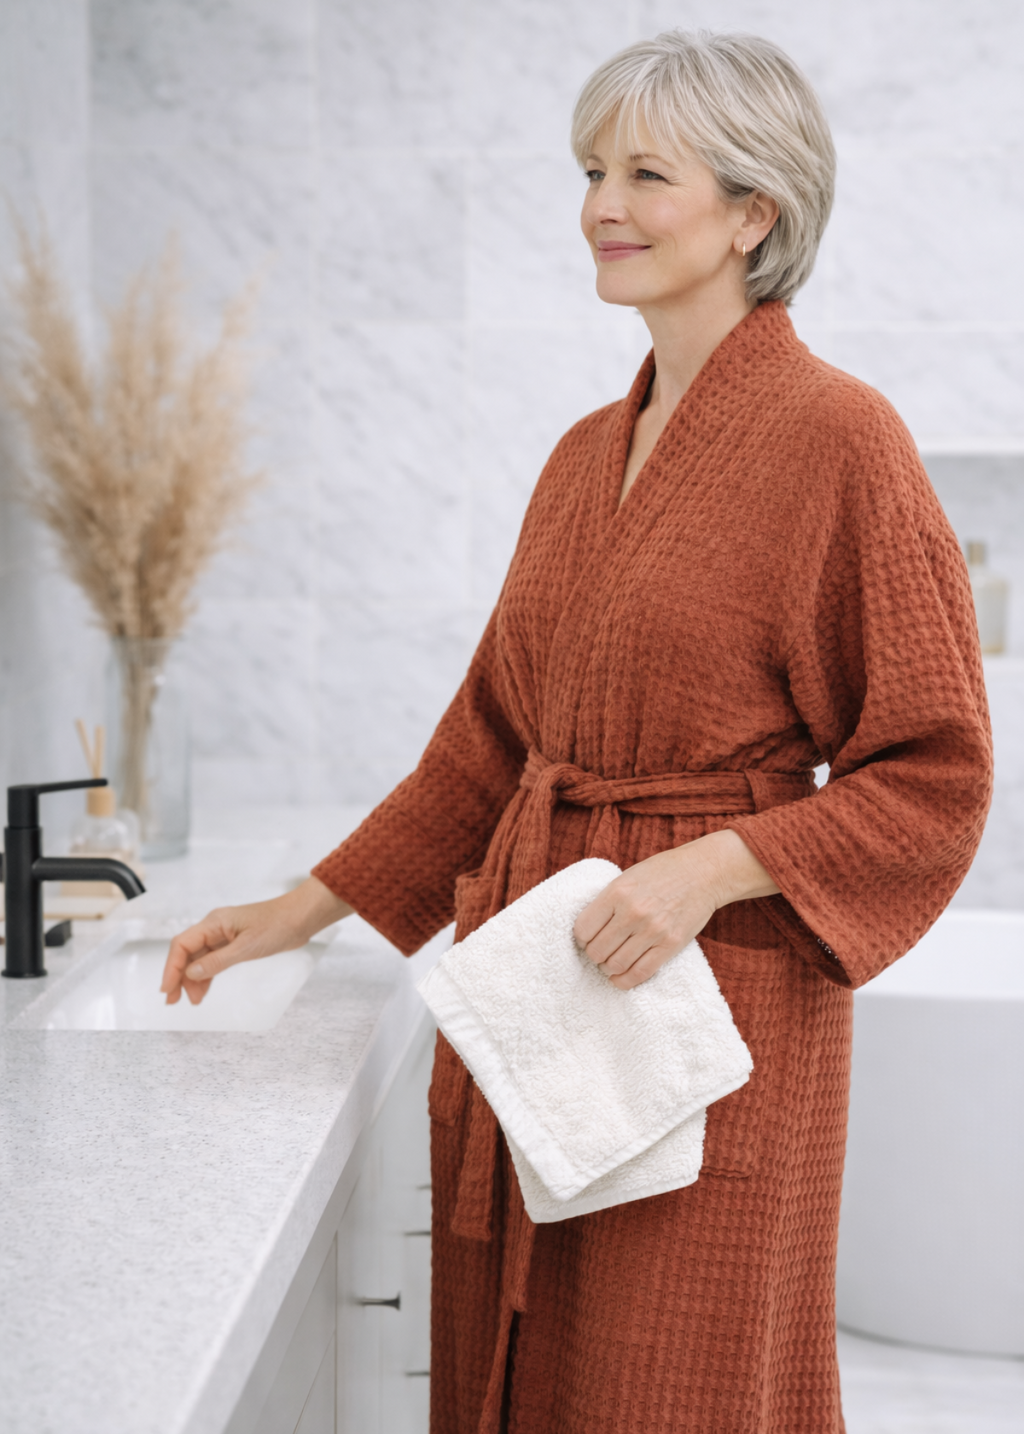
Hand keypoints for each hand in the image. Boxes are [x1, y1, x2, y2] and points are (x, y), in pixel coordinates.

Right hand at [160, 876, 352, 1005]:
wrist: (301, 917)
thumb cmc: (278, 925)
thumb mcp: (248, 947)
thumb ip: (218, 961)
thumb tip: (191, 974)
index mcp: (214, 923)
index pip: (182, 945)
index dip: (171, 967)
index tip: (167, 990)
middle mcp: (215, 927)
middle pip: (186, 952)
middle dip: (178, 976)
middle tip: (173, 1001)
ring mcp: (224, 935)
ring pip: (199, 958)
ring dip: (193, 979)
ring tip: (192, 1001)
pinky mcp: (234, 943)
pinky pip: (213, 960)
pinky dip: (207, 975)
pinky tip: (204, 990)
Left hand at [573, 830, 778, 989]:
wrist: (703, 872)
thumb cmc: (663, 872)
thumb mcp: (628, 877)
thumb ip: (608, 900)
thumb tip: (588, 930)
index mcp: (617, 892)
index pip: (583, 929)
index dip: (581, 938)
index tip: (587, 938)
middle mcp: (633, 912)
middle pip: (597, 950)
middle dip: (594, 955)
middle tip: (599, 952)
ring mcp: (653, 930)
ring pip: (616, 965)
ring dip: (608, 968)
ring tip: (610, 963)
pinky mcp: (671, 944)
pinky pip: (640, 973)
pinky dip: (625, 981)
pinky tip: (620, 977)